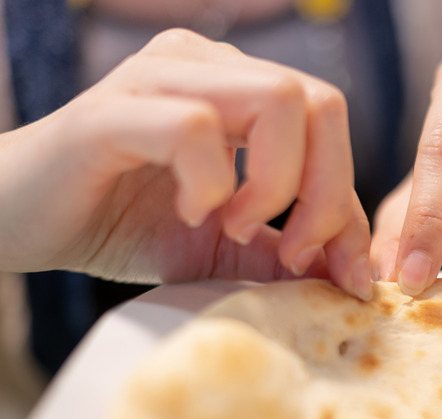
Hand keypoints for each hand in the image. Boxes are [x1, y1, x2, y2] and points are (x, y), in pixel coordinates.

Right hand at [0, 29, 371, 298]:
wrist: (25, 221)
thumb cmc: (124, 223)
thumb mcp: (224, 246)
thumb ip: (287, 250)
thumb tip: (354, 275)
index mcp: (239, 86)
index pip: (329, 120)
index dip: (348, 199)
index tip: (340, 269)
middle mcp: (207, 66)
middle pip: (319, 101)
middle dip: (326, 192)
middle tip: (290, 248)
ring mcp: (161, 78)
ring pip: (276, 100)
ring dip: (274, 184)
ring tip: (232, 226)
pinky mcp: (113, 111)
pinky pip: (195, 127)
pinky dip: (209, 183)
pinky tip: (188, 211)